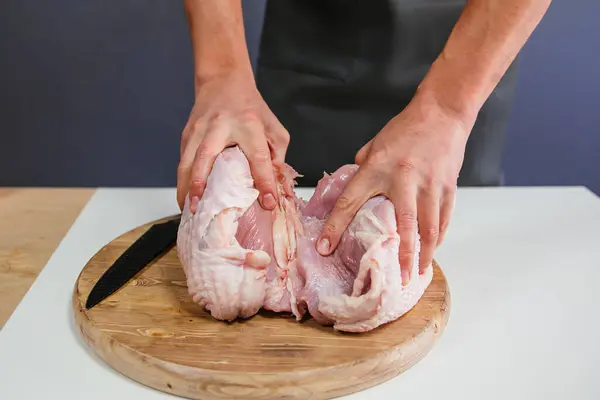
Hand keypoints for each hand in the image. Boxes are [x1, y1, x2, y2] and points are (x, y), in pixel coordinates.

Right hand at [177, 71, 289, 211]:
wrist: (223, 80)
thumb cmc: (251, 107)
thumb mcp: (273, 127)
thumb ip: (277, 154)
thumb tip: (273, 184)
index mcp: (249, 124)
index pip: (258, 157)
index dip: (264, 181)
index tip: (268, 202)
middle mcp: (220, 126)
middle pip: (207, 157)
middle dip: (201, 184)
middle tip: (199, 208)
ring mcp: (199, 129)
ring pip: (187, 161)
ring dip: (185, 187)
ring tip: (188, 209)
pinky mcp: (187, 133)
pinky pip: (183, 160)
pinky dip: (182, 181)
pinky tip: (185, 197)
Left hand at [316, 93, 474, 284]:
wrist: (442, 112)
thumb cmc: (404, 129)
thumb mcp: (373, 145)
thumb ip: (362, 169)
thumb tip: (353, 191)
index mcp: (376, 169)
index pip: (349, 202)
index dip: (335, 227)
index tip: (324, 248)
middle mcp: (403, 180)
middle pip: (401, 225)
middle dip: (400, 255)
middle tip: (396, 279)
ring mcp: (429, 185)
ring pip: (428, 228)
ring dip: (424, 254)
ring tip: (416, 274)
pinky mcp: (447, 187)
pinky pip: (444, 219)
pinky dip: (438, 238)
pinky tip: (431, 250)